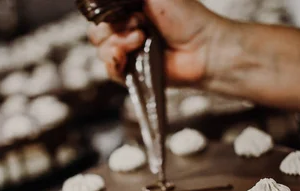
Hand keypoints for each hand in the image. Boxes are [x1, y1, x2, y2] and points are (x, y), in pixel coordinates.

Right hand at [87, 0, 229, 84]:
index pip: (100, 13)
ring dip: (117, 44)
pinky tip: (124, 57)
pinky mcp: (133, 74)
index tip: (124, 10)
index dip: (105, 13)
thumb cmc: (186, 17)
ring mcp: (129, 53)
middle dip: (113, 28)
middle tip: (139, 26)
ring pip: (101, 50)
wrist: (203, 47)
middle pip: (97, 32)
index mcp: (130, 10)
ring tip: (141, 40)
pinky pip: (110, 70)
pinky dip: (113, 62)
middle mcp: (128, 31)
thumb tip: (102, 0)